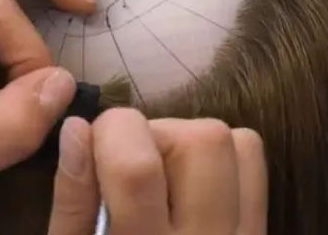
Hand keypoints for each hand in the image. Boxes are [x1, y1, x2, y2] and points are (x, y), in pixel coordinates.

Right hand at [47, 108, 268, 234]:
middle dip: (156, 132)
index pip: (137, 166)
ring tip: (160, 173)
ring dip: (190, 140)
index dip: (109, 131)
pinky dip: (221, 155)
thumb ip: (73, 199)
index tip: (92, 142)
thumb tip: (78, 127)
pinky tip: (189, 182)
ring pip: (237, 144)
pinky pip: (254, 166)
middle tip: (128, 163)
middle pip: (203, 142)